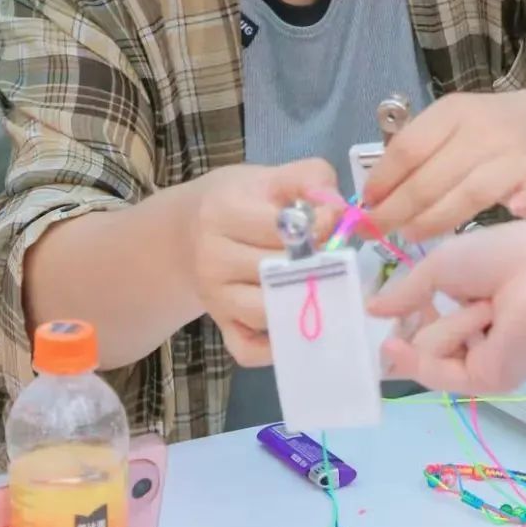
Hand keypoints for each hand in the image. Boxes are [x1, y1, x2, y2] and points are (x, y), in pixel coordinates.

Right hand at [191, 159, 338, 366]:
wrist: (186, 231)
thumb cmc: (238, 200)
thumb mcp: (268, 176)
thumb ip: (308, 178)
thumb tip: (339, 208)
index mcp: (223, 212)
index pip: (280, 228)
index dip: (317, 224)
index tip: (331, 220)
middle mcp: (212, 258)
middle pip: (278, 271)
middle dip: (314, 263)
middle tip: (329, 253)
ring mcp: (214, 297)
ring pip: (268, 312)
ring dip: (301, 301)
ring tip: (317, 282)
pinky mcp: (220, 325)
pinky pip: (250, 350)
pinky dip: (276, 344)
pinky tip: (293, 318)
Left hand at [362, 90, 525, 241]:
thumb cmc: (501, 130)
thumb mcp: (460, 126)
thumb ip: (427, 153)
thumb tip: (376, 195)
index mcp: (456, 112)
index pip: (409, 147)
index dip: (383, 180)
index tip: (364, 206)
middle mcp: (487, 128)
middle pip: (433, 175)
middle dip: (399, 209)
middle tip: (377, 232)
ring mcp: (522, 151)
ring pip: (473, 192)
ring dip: (439, 219)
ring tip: (413, 237)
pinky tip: (512, 213)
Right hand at [368, 208, 525, 394]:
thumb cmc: (501, 255)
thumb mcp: (441, 266)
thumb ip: (406, 292)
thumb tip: (370, 309)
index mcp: (469, 308)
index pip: (424, 326)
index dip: (402, 319)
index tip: (378, 311)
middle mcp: (475, 339)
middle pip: (421, 344)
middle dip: (419, 319)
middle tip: (435, 298)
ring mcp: (481, 362)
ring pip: (428, 355)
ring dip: (447, 323)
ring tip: (487, 303)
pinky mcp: (488, 381)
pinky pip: (440, 371)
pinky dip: (426, 353)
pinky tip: (394, 346)